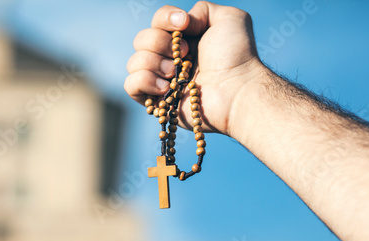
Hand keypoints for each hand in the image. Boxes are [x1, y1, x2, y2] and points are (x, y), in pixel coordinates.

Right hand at [125, 1, 261, 134]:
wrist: (238, 90)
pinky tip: (166, 87)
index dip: (165, 19)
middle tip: (185, 55)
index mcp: (184, 39)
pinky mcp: (157, 102)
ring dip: (153, 63)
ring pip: (134, 62)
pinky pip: (130, 86)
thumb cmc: (238, 56)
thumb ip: (202, 10)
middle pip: (141, 40)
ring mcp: (162, 81)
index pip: (157, 21)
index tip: (184, 25)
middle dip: (159, 43)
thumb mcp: (230, 18)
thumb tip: (181, 23)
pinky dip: (144, 81)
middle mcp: (170, 59)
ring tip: (174, 74)